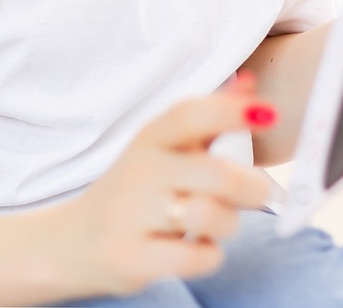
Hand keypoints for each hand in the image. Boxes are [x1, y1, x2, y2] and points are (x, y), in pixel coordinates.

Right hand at [58, 77, 273, 296]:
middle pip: (216, 173)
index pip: (190, 114)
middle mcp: (139, 171)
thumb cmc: (134, 192)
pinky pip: (196, 257)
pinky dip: (208, 256)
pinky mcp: (131, 257)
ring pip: (210, 216)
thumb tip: (251, 85)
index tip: (269, 114)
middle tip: (260, 194)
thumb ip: (209, 119)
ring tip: (216, 224)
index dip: (231, 111)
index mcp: (150, 139)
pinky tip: (194, 248)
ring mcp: (131, 215)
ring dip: (228, 224)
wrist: (73, 241)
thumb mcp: (164, 149)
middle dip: (252, 188)